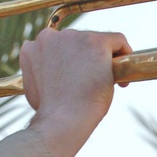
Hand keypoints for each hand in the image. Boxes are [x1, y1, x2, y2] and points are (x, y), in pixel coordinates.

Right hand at [20, 27, 131, 156]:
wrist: (63, 119)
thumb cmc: (51, 113)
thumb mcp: (38, 89)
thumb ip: (45, 75)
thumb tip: (57, 78)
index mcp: (33, 48)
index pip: (57, 48)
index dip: (70, 63)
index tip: (77, 79)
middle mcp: (49, 37)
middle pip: (76, 43)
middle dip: (85, 60)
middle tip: (93, 82)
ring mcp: (73, 37)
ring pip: (95, 42)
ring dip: (102, 60)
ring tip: (105, 83)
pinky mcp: (96, 41)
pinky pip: (117, 40)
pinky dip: (124, 52)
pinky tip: (124, 71)